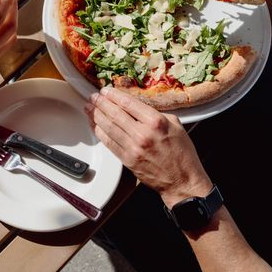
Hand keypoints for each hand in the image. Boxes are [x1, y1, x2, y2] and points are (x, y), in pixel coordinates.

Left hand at [85, 87, 211, 206]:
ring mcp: (133, 148)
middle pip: (115, 114)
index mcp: (156, 122)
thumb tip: (137, 107)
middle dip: (101, 103)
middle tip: (93, 96)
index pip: (128, 103)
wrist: (182, 181)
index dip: (113, 95)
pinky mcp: (127, 160)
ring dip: (96, 115)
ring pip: (108, 127)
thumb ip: (155, 114)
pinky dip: (99, 132)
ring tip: (89, 108)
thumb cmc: (182, 153)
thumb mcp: (175, 125)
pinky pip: (109, 143)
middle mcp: (142, 134)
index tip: (106, 90)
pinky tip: (94, 125)